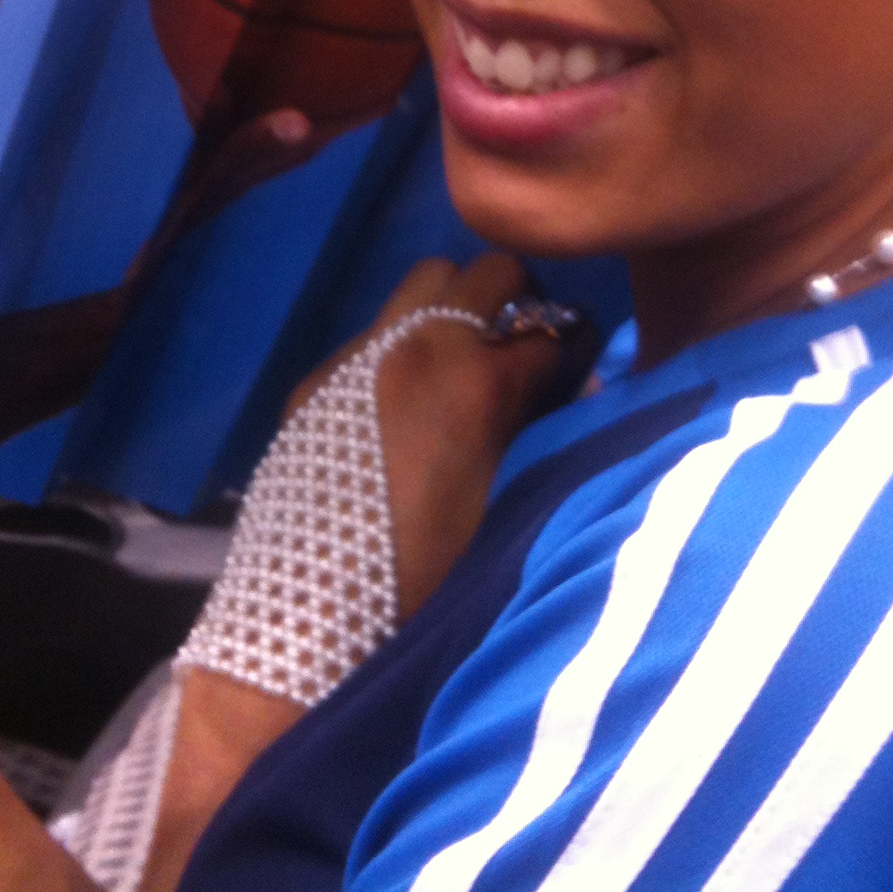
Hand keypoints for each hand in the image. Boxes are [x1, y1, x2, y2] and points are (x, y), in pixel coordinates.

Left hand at [285, 254, 597, 618]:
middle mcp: (421, 346)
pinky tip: (396, 410)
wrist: (309, 620)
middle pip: (490, 271)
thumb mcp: (509, 507)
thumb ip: (547, 435)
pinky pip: (373, 332)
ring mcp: (361, 354)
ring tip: (460, 365)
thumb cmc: (430, 581)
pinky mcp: (317, 378)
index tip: (578, 366)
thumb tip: (583, 390)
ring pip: (424, 282)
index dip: (576, 349)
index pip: (558, 331)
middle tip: (520, 346)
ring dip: (454, 309)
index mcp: (481, 383)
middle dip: (519, 300)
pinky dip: (400, 348)